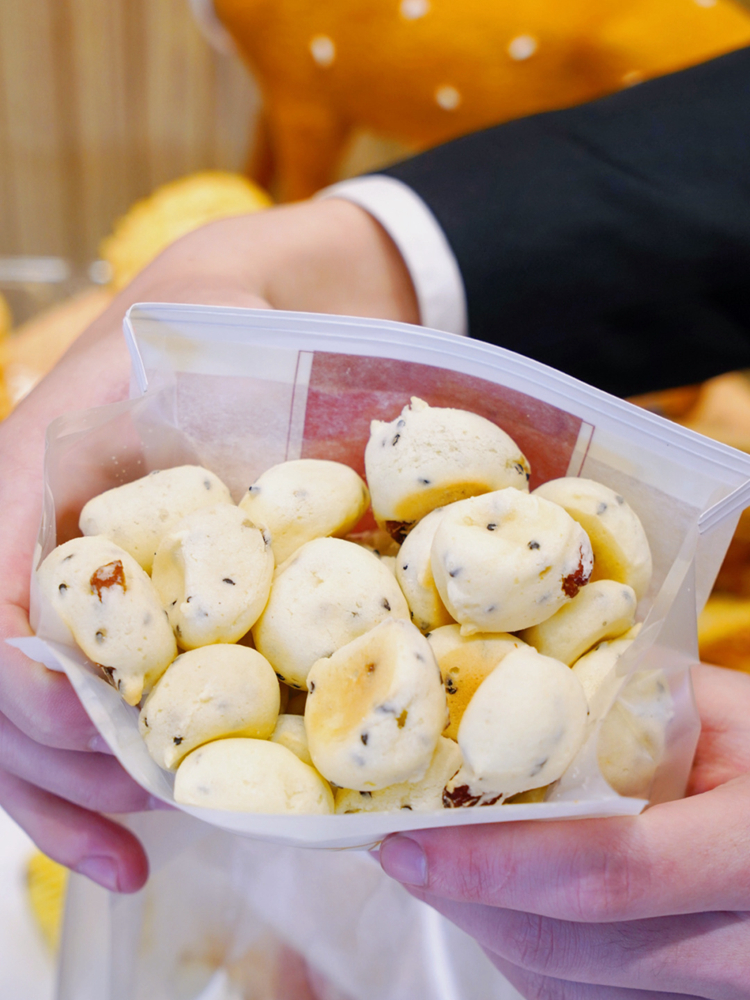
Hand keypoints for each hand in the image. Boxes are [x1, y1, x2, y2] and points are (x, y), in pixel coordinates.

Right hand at [0, 198, 415, 891]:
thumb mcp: (216, 322)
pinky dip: (79, 793)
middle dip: (55, 757)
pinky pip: (61, 721)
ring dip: (61, 800)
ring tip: (136, 852)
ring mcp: (48, 588)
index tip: (89, 717)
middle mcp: (19, 540)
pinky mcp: (97, 625)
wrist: (222, 319)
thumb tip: (298, 451)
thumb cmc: (220, 320)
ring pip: (12, 721)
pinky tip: (127, 848)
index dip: (17, 669)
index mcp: (28, 471)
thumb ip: (219, 372)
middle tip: (147, 801)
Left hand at [378, 663, 749, 998]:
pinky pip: (592, 997)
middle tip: (402, 849)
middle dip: (467, 896)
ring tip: (442, 865)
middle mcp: (741, 945)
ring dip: (490, 925)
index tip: (405, 841)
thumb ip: (641, 700)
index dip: (493, 862)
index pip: (605, 869)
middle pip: (568, 946)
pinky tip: (507, 898)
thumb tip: (524, 696)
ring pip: (569, 985)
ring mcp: (721, 991)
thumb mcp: (739, 713)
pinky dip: (533, 949)